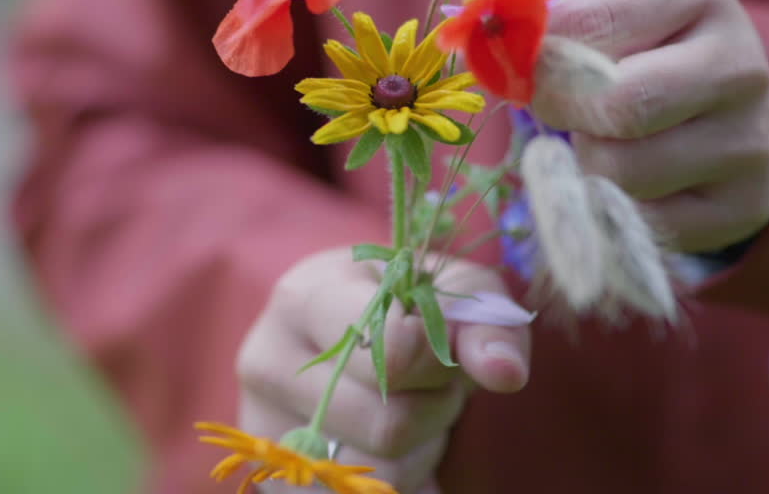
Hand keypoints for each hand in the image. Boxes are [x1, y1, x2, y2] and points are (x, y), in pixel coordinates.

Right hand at [237, 248, 529, 493]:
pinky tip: (384, 447)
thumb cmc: (406, 306)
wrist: (346, 328)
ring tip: (407, 410)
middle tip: (432, 382)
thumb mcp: (456, 294)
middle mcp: (267, 359)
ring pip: (377, 474)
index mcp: (306, 297)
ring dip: (418, 450)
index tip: (438, 345)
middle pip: (389, 422)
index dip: (437, 361)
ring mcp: (262, 425)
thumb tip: (506, 373)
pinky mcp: (273, 478)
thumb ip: (489, 325)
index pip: (389, 348)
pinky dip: (396, 481)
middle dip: (435, 408)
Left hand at [533, 0, 768, 251]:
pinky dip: (614, 208)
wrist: (730, 118)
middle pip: (618, 103)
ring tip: (601, 143)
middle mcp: (737, 65)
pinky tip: (627, 184)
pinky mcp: (743, 206)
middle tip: (552, 109)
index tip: (517, 64)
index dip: (538, 51)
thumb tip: (484, 30)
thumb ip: (552, 23)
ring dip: (588, 164)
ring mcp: (747, 141)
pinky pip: (642, 223)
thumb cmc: (645, 56)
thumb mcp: (611, 18)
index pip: (594, 21)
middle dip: (562, 111)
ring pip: (623, 171)